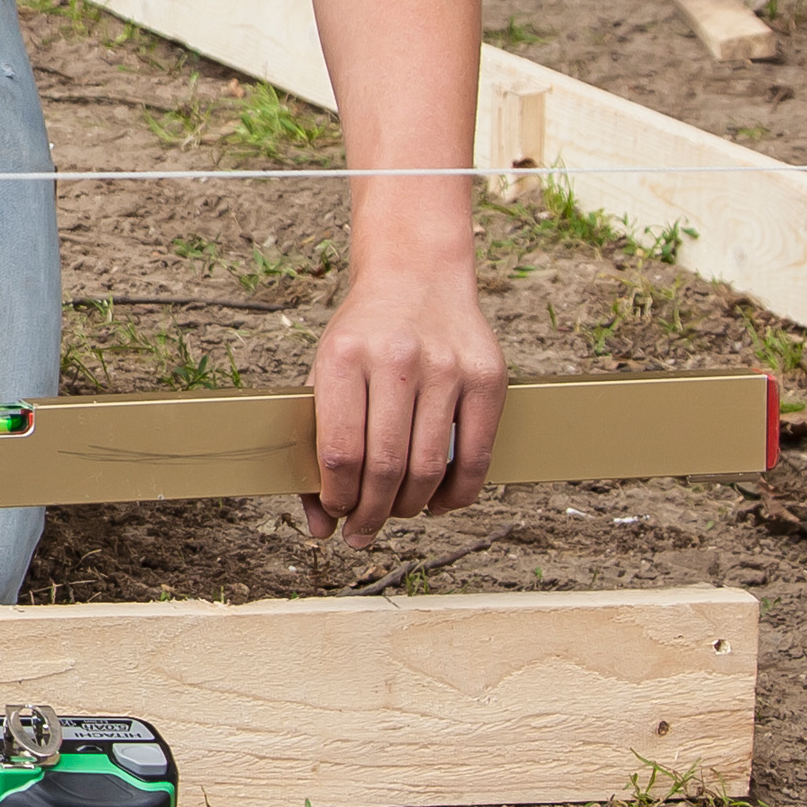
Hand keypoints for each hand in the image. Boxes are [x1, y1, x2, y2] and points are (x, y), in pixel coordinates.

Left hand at [302, 258, 501, 545]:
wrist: (417, 275)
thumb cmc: (363, 336)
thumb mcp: (326, 375)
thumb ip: (318, 448)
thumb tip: (320, 527)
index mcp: (344, 356)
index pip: (340, 451)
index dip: (337, 497)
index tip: (336, 513)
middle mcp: (397, 360)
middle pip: (386, 466)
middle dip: (372, 513)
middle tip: (364, 531)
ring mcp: (447, 367)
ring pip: (430, 467)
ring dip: (410, 507)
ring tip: (397, 514)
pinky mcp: (488, 377)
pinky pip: (477, 456)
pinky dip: (457, 494)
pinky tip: (438, 502)